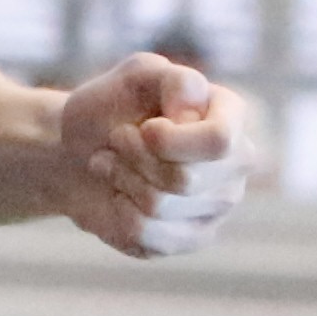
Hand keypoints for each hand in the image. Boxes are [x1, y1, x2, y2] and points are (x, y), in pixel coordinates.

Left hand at [60, 52, 246, 259]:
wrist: (79, 149)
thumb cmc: (112, 108)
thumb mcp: (135, 77)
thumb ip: (171, 79)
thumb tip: (193, 106)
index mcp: (232, 116)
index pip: (218, 141)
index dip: (167, 140)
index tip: (144, 127)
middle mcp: (237, 163)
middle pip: (185, 179)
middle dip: (134, 157)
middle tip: (117, 139)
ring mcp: (218, 206)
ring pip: (160, 207)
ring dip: (121, 179)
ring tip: (110, 162)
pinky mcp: (191, 238)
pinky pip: (146, 235)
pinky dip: (117, 210)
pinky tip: (117, 194)